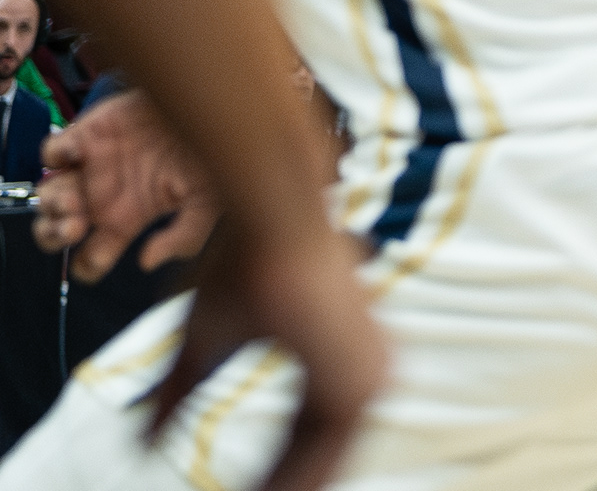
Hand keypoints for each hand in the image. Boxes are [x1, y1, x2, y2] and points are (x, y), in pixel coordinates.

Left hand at [34, 89, 211, 281]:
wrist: (212, 99)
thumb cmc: (216, 148)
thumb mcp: (211, 202)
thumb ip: (185, 237)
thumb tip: (147, 262)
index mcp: (127, 218)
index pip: (90, 257)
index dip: (86, 266)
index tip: (98, 257)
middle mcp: (105, 196)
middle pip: (55, 231)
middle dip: (54, 235)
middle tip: (74, 226)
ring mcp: (93, 166)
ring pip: (47, 196)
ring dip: (53, 203)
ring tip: (75, 196)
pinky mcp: (88, 134)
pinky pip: (51, 152)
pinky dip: (55, 156)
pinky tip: (78, 156)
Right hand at [145, 213, 387, 490]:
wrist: (272, 222)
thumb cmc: (241, 264)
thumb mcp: (202, 343)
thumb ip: (179, 397)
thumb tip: (138, 444)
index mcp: (341, 362)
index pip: (309, 437)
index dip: (275, 474)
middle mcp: (367, 372)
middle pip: (320, 455)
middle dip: (282, 487)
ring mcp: (369, 377)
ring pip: (323, 463)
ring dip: (285, 489)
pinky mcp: (357, 382)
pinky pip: (324, 454)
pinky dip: (291, 482)